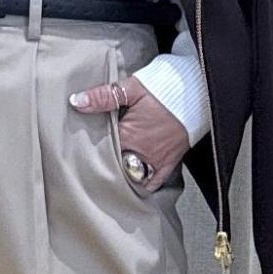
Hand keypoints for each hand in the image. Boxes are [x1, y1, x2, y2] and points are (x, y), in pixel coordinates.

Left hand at [68, 75, 188, 191]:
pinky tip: (133, 185)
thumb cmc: (163, 89)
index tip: (81, 151)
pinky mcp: (169, 162)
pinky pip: (154, 182)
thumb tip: (77, 101)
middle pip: (115, 166)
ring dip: (122, 174)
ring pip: (131, 176)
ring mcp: (155, 159)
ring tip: (110, 174)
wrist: (196, 93)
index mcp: (127, 135)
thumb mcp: (131, 88)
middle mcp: (140, 152)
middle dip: (105, 164)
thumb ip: (103, 96)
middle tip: (92, 164)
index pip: (100, 150)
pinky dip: (143, 185)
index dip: (90, 150)